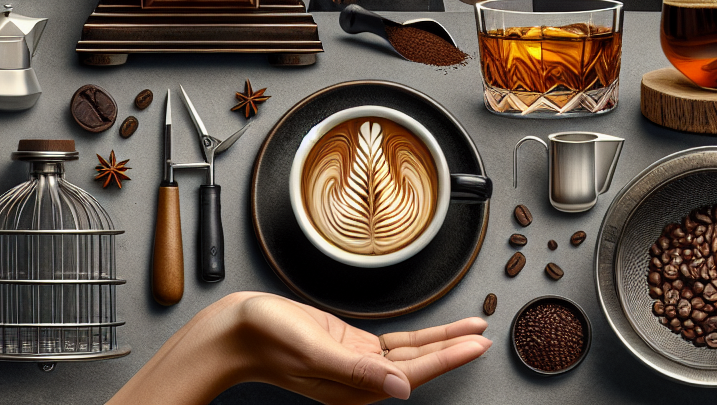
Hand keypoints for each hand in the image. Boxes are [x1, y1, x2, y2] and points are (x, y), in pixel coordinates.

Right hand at [108, 291, 491, 404]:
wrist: (231, 331)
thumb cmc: (263, 337)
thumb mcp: (313, 348)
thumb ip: (357, 368)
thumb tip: (399, 387)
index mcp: (352, 384)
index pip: (411, 372)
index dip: (448, 357)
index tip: (477, 344)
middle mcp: (358, 377)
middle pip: (417, 363)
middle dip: (453, 350)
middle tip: (485, 335)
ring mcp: (354, 362)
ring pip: (408, 353)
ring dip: (440, 342)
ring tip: (472, 330)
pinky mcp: (347, 347)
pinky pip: (391, 343)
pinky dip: (416, 337)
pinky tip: (434, 335)